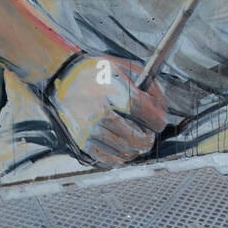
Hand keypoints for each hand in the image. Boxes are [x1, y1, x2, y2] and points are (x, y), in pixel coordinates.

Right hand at [45, 54, 170, 166]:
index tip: (159, 121)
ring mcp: (90, 130)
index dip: (159, 120)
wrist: (62, 78)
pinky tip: (124, 149)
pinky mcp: (81, 141)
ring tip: (138, 140)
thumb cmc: (97, 72)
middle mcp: (101, 114)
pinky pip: (107, 159)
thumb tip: (164, 107)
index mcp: (115, 93)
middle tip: (150, 133)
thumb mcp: (125, 67)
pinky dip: (120, 158)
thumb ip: (149, 85)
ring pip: (125, 152)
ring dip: (137, 149)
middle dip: (150, 138)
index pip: (148, 114)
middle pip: (138, 139)